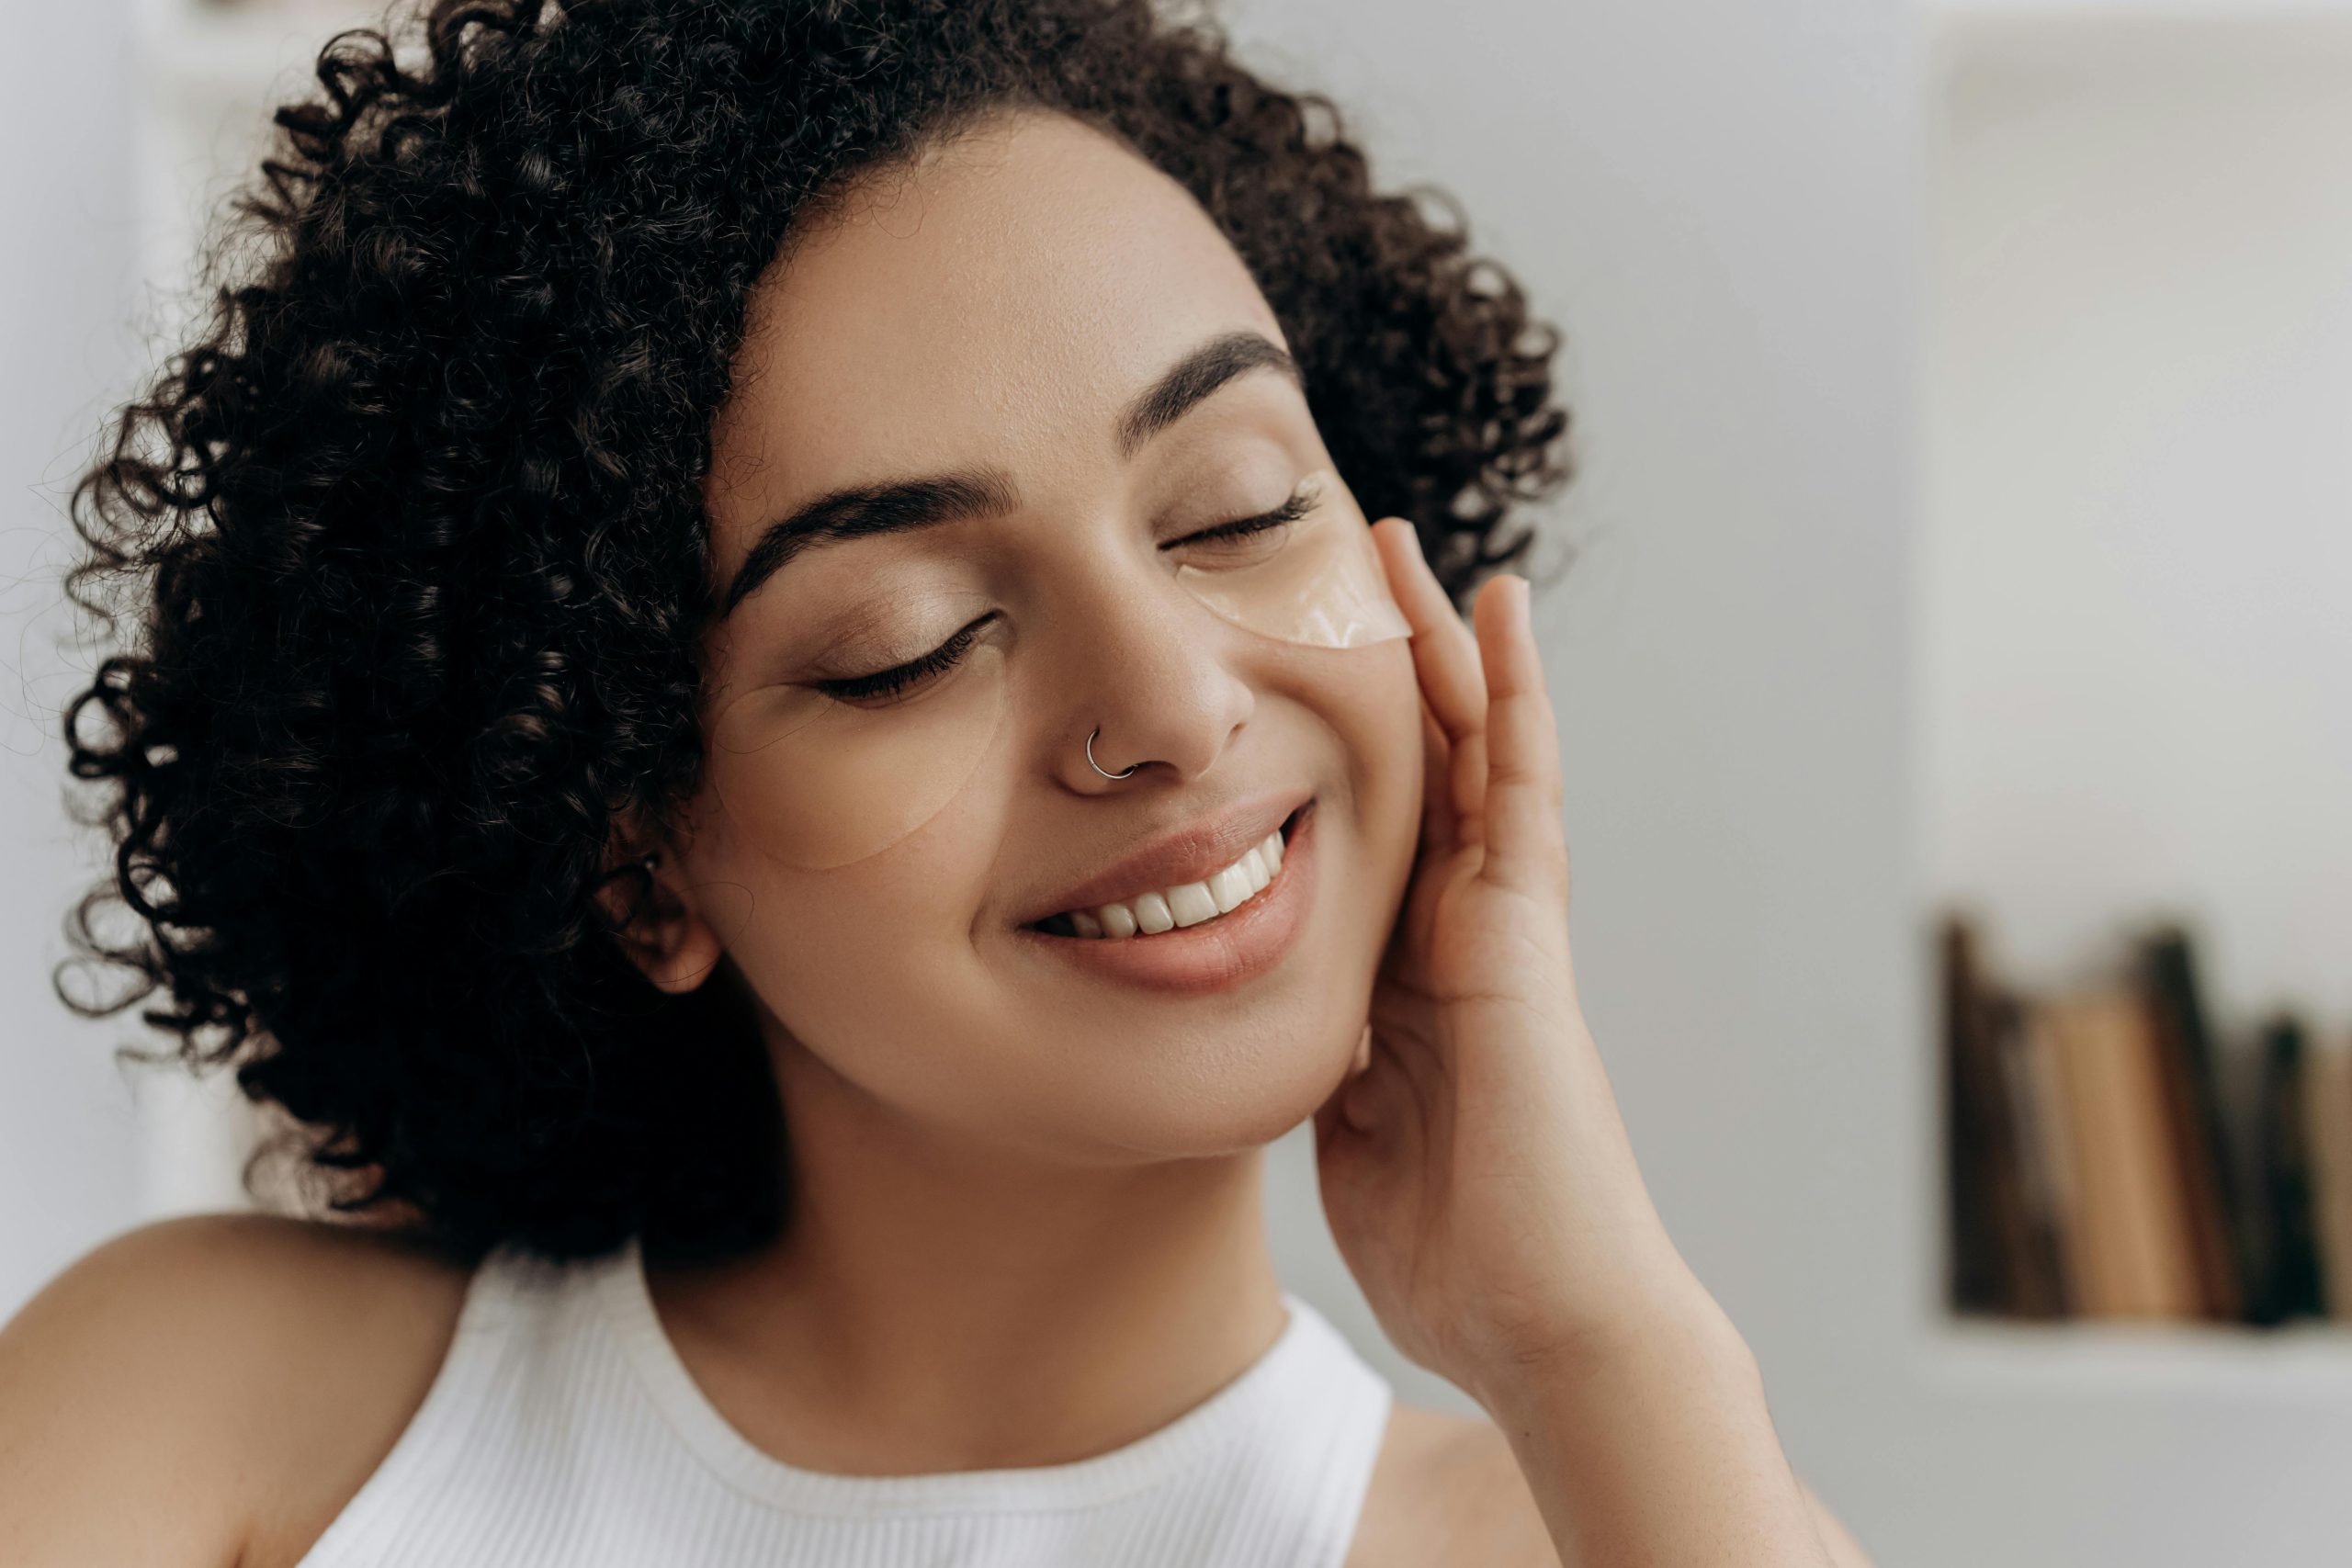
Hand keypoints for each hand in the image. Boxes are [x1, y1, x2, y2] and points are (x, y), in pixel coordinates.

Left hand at [1313, 520, 1716, 1409]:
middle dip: (1388, 674)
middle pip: (1423, 773)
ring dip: (1443, 649)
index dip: (1339, 751)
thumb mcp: (1351, 1142)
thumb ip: (1328, 1069)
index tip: (1291, 677)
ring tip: (1415, 547)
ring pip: (1474, 754)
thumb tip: (1286, 1031)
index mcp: (1407, 982)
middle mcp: (1456, 936)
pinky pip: (1521, 785)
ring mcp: (1498, 927)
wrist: (1547, 1325)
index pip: (1374, 835)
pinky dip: (1513, 692)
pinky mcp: (1525, 931)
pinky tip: (1497, 609)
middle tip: (1345, 567)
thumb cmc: (1461, 1259)